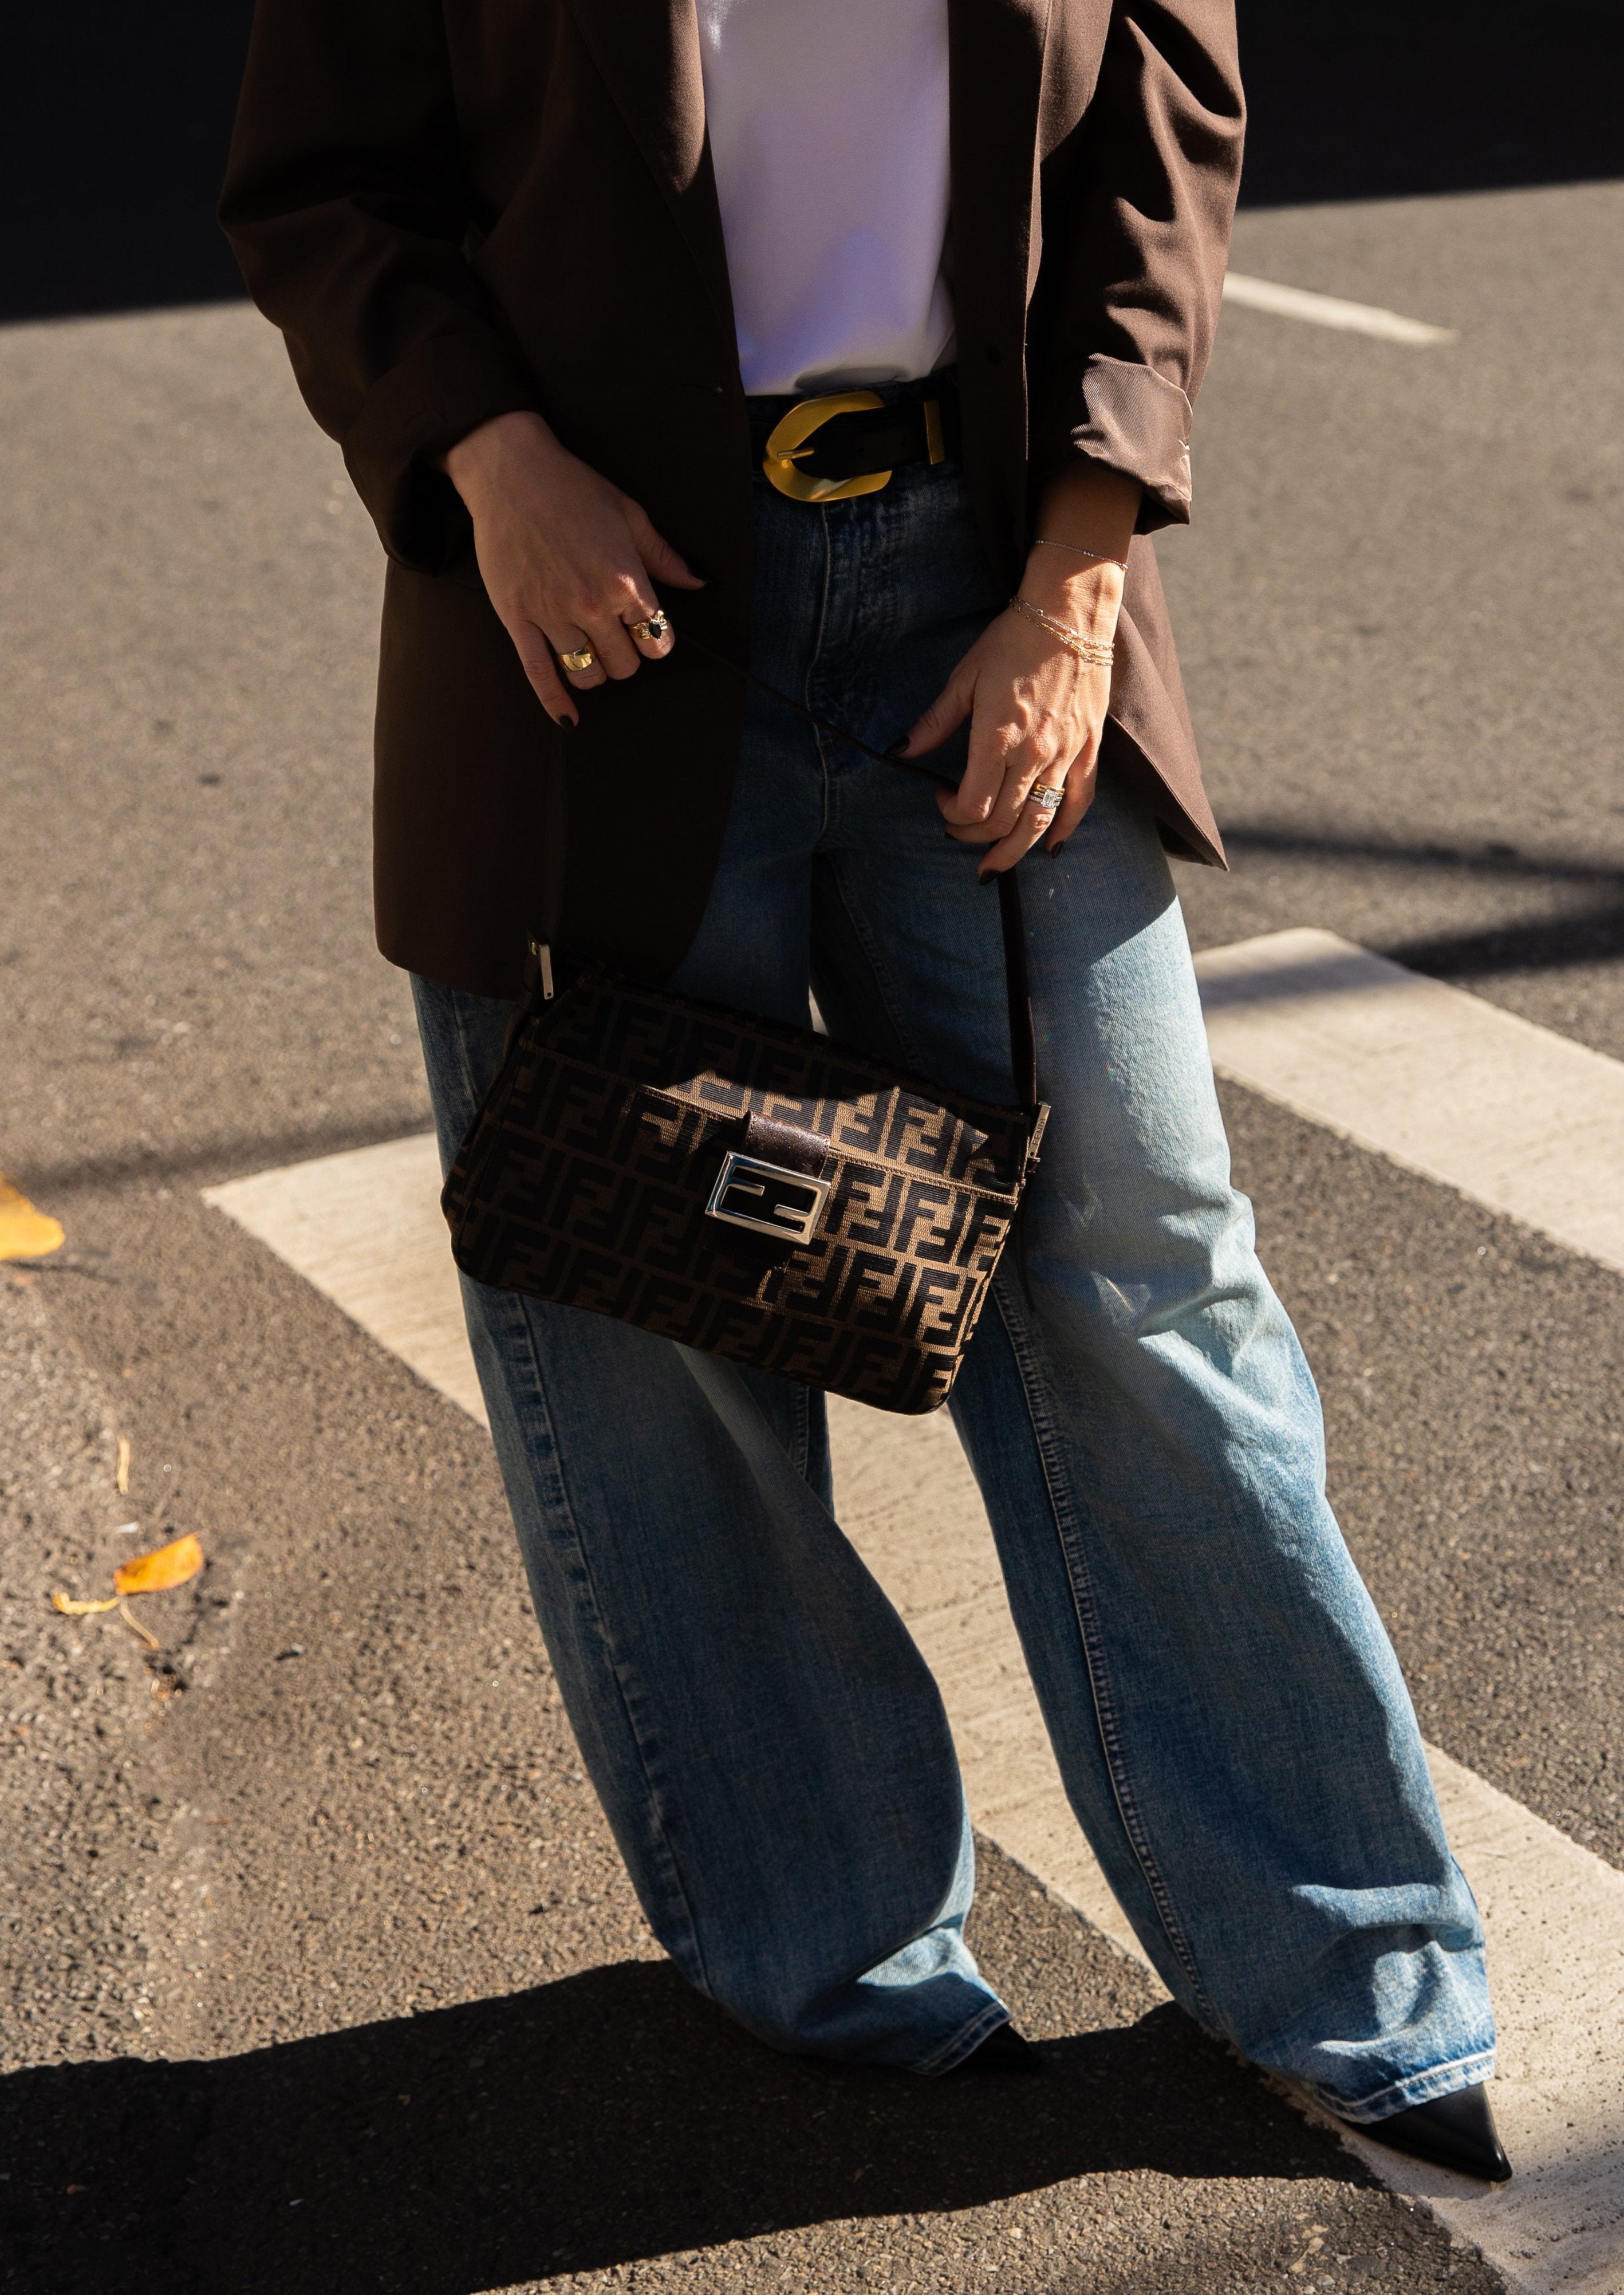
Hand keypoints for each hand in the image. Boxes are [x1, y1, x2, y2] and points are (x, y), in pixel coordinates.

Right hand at [440, 411, 703, 726]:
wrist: (511, 472)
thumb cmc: (572, 488)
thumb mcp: (630, 515)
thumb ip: (663, 556)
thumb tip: (696, 583)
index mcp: (625, 580)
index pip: (656, 640)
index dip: (655, 641)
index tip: (648, 633)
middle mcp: (592, 603)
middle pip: (624, 665)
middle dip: (626, 657)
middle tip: (617, 639)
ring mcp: (553, 614)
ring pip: (587, 674)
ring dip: (595, 672)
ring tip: (593, 653)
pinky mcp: (518, 619)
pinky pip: (539, 674)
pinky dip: (555, 702)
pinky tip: (568, 718)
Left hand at [901, 464, 1139, 870]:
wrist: (1069, 616)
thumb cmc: (1013, 641)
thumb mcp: (965, 678)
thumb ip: (935, 721)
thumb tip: (902, 751)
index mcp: (997, 737)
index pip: (973, 804)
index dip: (952, 815)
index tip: (940, 800)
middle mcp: (1033, 755)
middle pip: (1003, 822)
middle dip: (975, 836)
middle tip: (959, 833)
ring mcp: (1064, 756)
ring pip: (1038, 822)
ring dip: (1013, 851)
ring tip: (994, 867)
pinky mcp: (1087, 750)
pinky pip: (1077, 802)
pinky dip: (1063, 830)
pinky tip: (1049, 848)